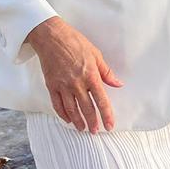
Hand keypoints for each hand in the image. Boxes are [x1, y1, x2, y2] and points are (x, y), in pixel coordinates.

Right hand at [25, 16, 122, 131]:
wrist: (52, 37)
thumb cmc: (75, 42)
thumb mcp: (96, 54)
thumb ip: (106, 72)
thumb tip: (118, 84)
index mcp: (90, 76)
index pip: (101, 100)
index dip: (106, 115)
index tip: (110, 126)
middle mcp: (77, 83)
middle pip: (86, 108)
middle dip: (92, 122)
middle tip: (95, 131)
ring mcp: (63, 85)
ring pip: (71, 109)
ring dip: (78, 121)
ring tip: (82, 129)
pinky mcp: (51, 85)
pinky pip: (57, 104)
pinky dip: (63, 114)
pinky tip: (68, 119)